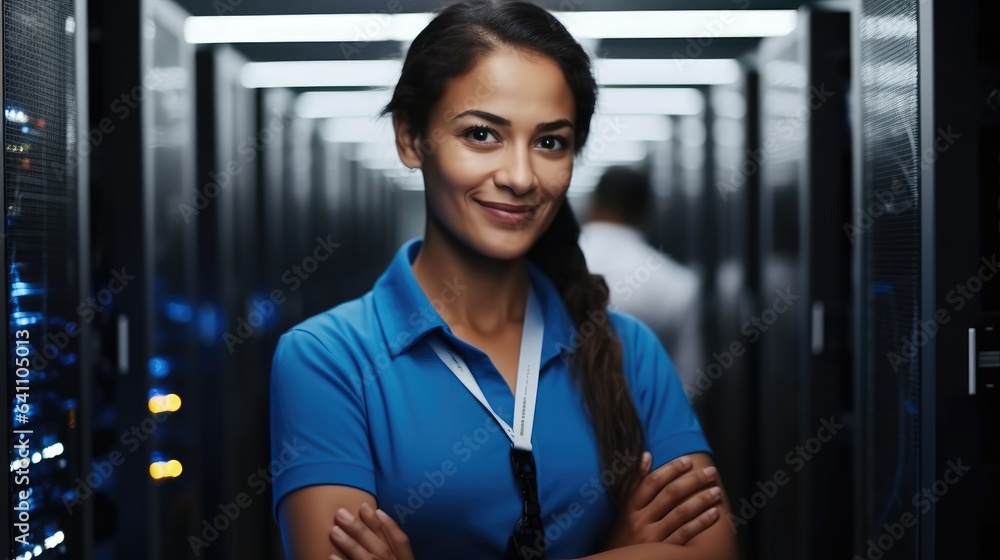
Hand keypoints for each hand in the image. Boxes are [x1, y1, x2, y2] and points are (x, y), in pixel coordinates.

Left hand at [329, 503, 414, 559]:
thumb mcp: (401, 558)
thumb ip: (394, 550)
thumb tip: (381, 523)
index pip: (401, 541)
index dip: (390, 525)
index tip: (377, 510)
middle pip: (381, 547)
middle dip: (362, 529)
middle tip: (341, 513)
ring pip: (368, 558)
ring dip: (350, 544)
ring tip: (334, 530)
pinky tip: (331, 555)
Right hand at [603, 452, 721, 548]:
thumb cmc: (624, 532)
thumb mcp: (625, 508)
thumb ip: (636, 482)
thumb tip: (646, 455)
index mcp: (630, 507)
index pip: (652, 482)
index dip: (671, 469)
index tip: (688, 461)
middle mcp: (641, 520)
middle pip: (670, 495)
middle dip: (693, 481)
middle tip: (711, 472)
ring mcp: (652, 536)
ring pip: (680, 513)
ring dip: (701, 500)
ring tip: (716, 491)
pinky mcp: (663, 550)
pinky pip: (685, 534)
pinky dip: (701, 523)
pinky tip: (714, 514)